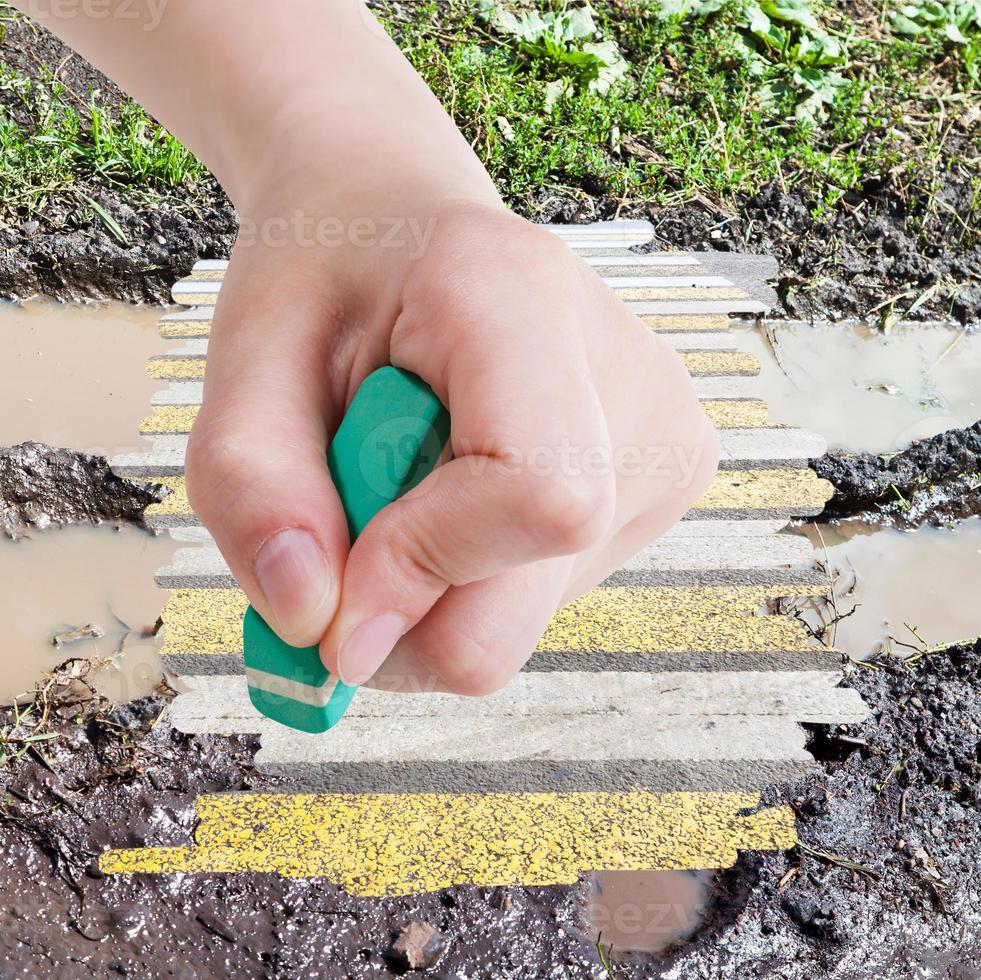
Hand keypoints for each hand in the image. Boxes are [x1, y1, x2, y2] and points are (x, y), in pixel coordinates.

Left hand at [186, 198, 719, 694]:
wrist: (405, 232)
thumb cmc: (328, 280)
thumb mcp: (249, 357)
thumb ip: (253, 489)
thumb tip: (314, 628)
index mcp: (524, 301)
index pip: (540, 494)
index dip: (424, 567)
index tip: (332, 576)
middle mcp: (629, 377)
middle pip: (525, 600)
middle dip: (400, 601)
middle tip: (348, 513)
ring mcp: (661, 437)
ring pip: (521, 619)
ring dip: (427, 586)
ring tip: (404, 481)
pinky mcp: (664, 481)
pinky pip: (541, 600)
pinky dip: (468, 577)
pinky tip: (454, 492)